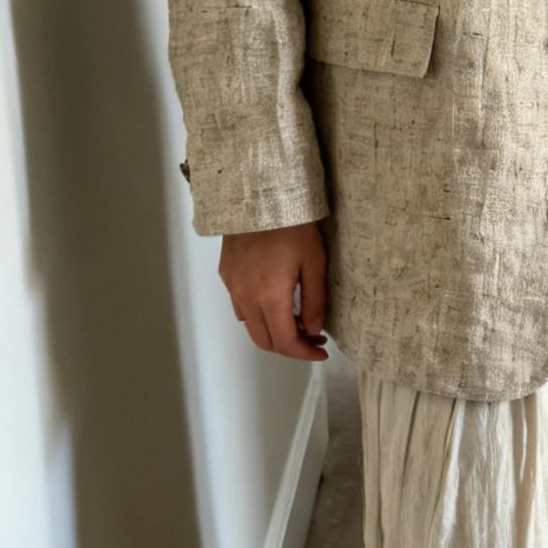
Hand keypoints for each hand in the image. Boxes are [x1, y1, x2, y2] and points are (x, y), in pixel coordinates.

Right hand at [218, 223, 328, 361]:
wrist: (260, 193)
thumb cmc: (294, 226)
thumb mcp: (314, 263)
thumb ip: (315, 301)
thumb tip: (312, 330)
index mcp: (270, 297)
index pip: (285, 342)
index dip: (304, 354)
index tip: (321, 351)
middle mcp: (245, 297)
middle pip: (264, 341)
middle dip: (289, 347)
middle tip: (312, 337)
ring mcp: (232, 286)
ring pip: (250, 326)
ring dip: (272, 331)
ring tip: (295, 319)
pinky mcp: (225, 274)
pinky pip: (240, 307)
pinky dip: (258, 315)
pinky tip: (274, 301)